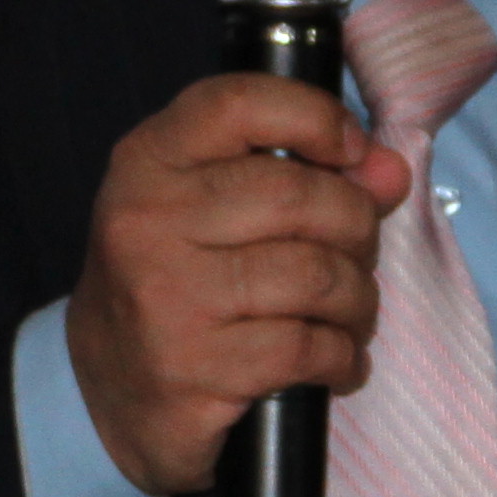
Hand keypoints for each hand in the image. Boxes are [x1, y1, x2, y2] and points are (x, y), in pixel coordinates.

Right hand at [62, 72, 408, 494]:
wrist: (106, 391)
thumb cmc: (176, 282)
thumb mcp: (215, 209)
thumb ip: (305, 176)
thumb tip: (390, 171)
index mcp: (149, 162)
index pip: (241, 104)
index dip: (316, 118)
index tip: (354, 153)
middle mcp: (148, 219)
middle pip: (298, 196)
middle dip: (358, 227)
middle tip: (360, 257)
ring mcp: (165, 296)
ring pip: (315, 275)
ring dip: (358, 300)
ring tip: (353, 317)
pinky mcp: (190, 367)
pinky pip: (305, 347)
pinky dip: (342, 357)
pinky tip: (338, 363)